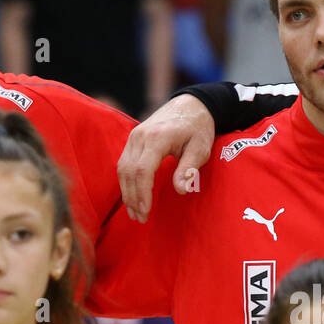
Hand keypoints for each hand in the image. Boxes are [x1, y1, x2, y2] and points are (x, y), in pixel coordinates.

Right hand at [117, 94, 213, 220]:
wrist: (191, 105)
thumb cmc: (198, 128)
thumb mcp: (201, 148)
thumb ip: (189, 168)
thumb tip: (180, 190)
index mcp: (157, 137)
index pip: (143, 170)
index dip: (142, 193)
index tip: (146, 211)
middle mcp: (140, 136)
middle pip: (128, 171)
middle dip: (133, 197)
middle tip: (140, 218)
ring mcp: (134, 136)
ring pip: (122, 168)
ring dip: (127, 192)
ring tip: (134, 212)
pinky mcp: (133, 139)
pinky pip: (124, 163)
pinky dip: (126, 182)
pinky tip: (132, 196)